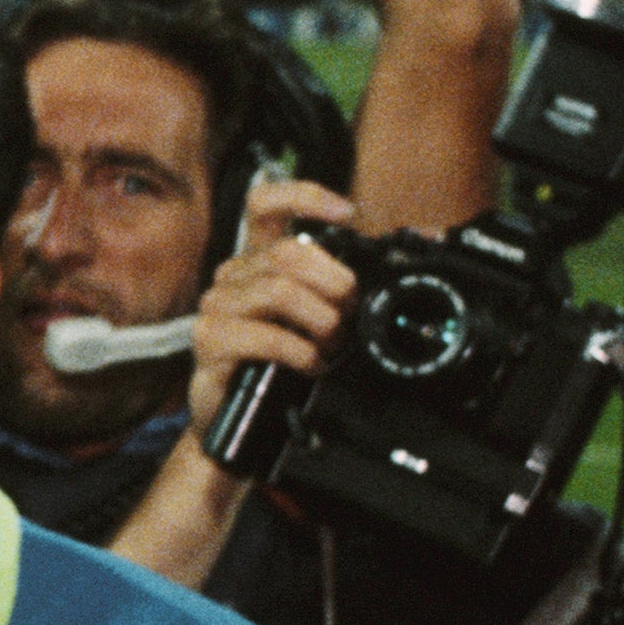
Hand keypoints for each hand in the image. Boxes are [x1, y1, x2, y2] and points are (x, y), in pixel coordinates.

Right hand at [187, 177, 360, 433]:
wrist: (247, 427)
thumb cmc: (285, 368)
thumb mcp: (317, 319)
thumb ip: (343, 288)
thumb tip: (414, 249)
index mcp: (257, 260)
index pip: (264, 205)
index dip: (304, 197)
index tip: (346, 214)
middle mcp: (232, 276)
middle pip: (288, 253)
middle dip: (335, 284)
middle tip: (349, 316)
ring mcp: (216, 307)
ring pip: (278, 290)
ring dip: (320, 321)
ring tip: (330, 347)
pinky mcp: (209, 341)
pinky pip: (265, 335)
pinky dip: (299, 351)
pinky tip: (309, 365)